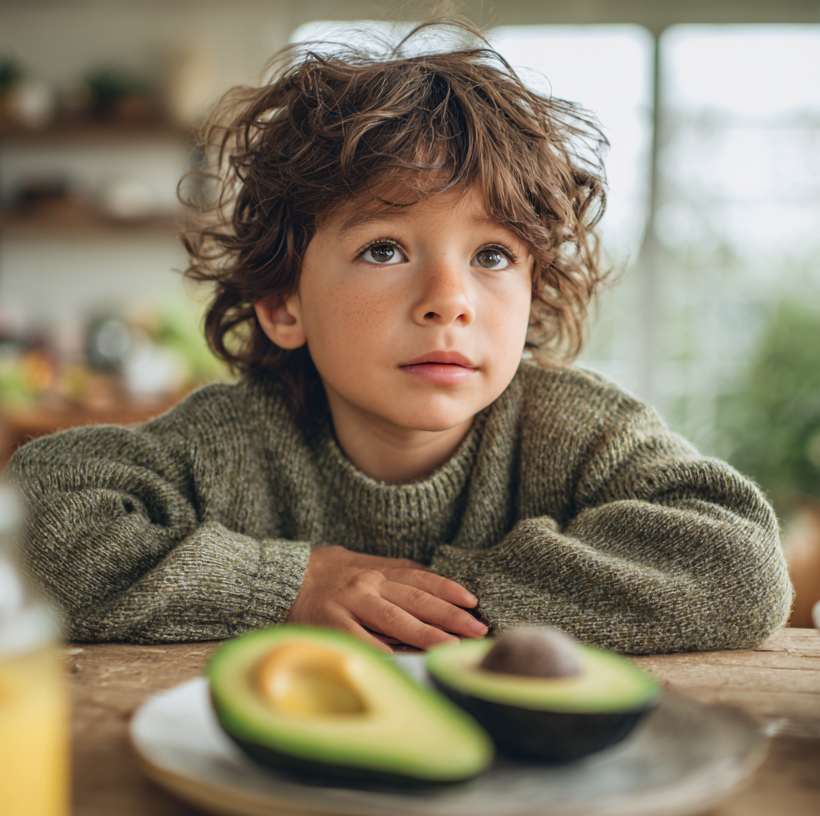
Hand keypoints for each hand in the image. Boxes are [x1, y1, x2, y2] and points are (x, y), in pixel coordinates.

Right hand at [286, 545, 487, 652]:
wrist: (281, 579)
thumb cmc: (326, 572)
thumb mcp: (361, 562)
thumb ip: (393, 571)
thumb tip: (430, 578)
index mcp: (377, 570)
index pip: (421, 581)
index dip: (449, 590)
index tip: (473, 602)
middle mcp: (367, 586)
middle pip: (416, 601)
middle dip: (450, 616)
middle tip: (477, 629)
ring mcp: (350, 606)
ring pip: (395, 621)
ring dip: (427, 634)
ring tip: (452, 645)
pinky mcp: (333, 627)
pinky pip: (365, 642)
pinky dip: (387, 651)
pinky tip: (408, 660)